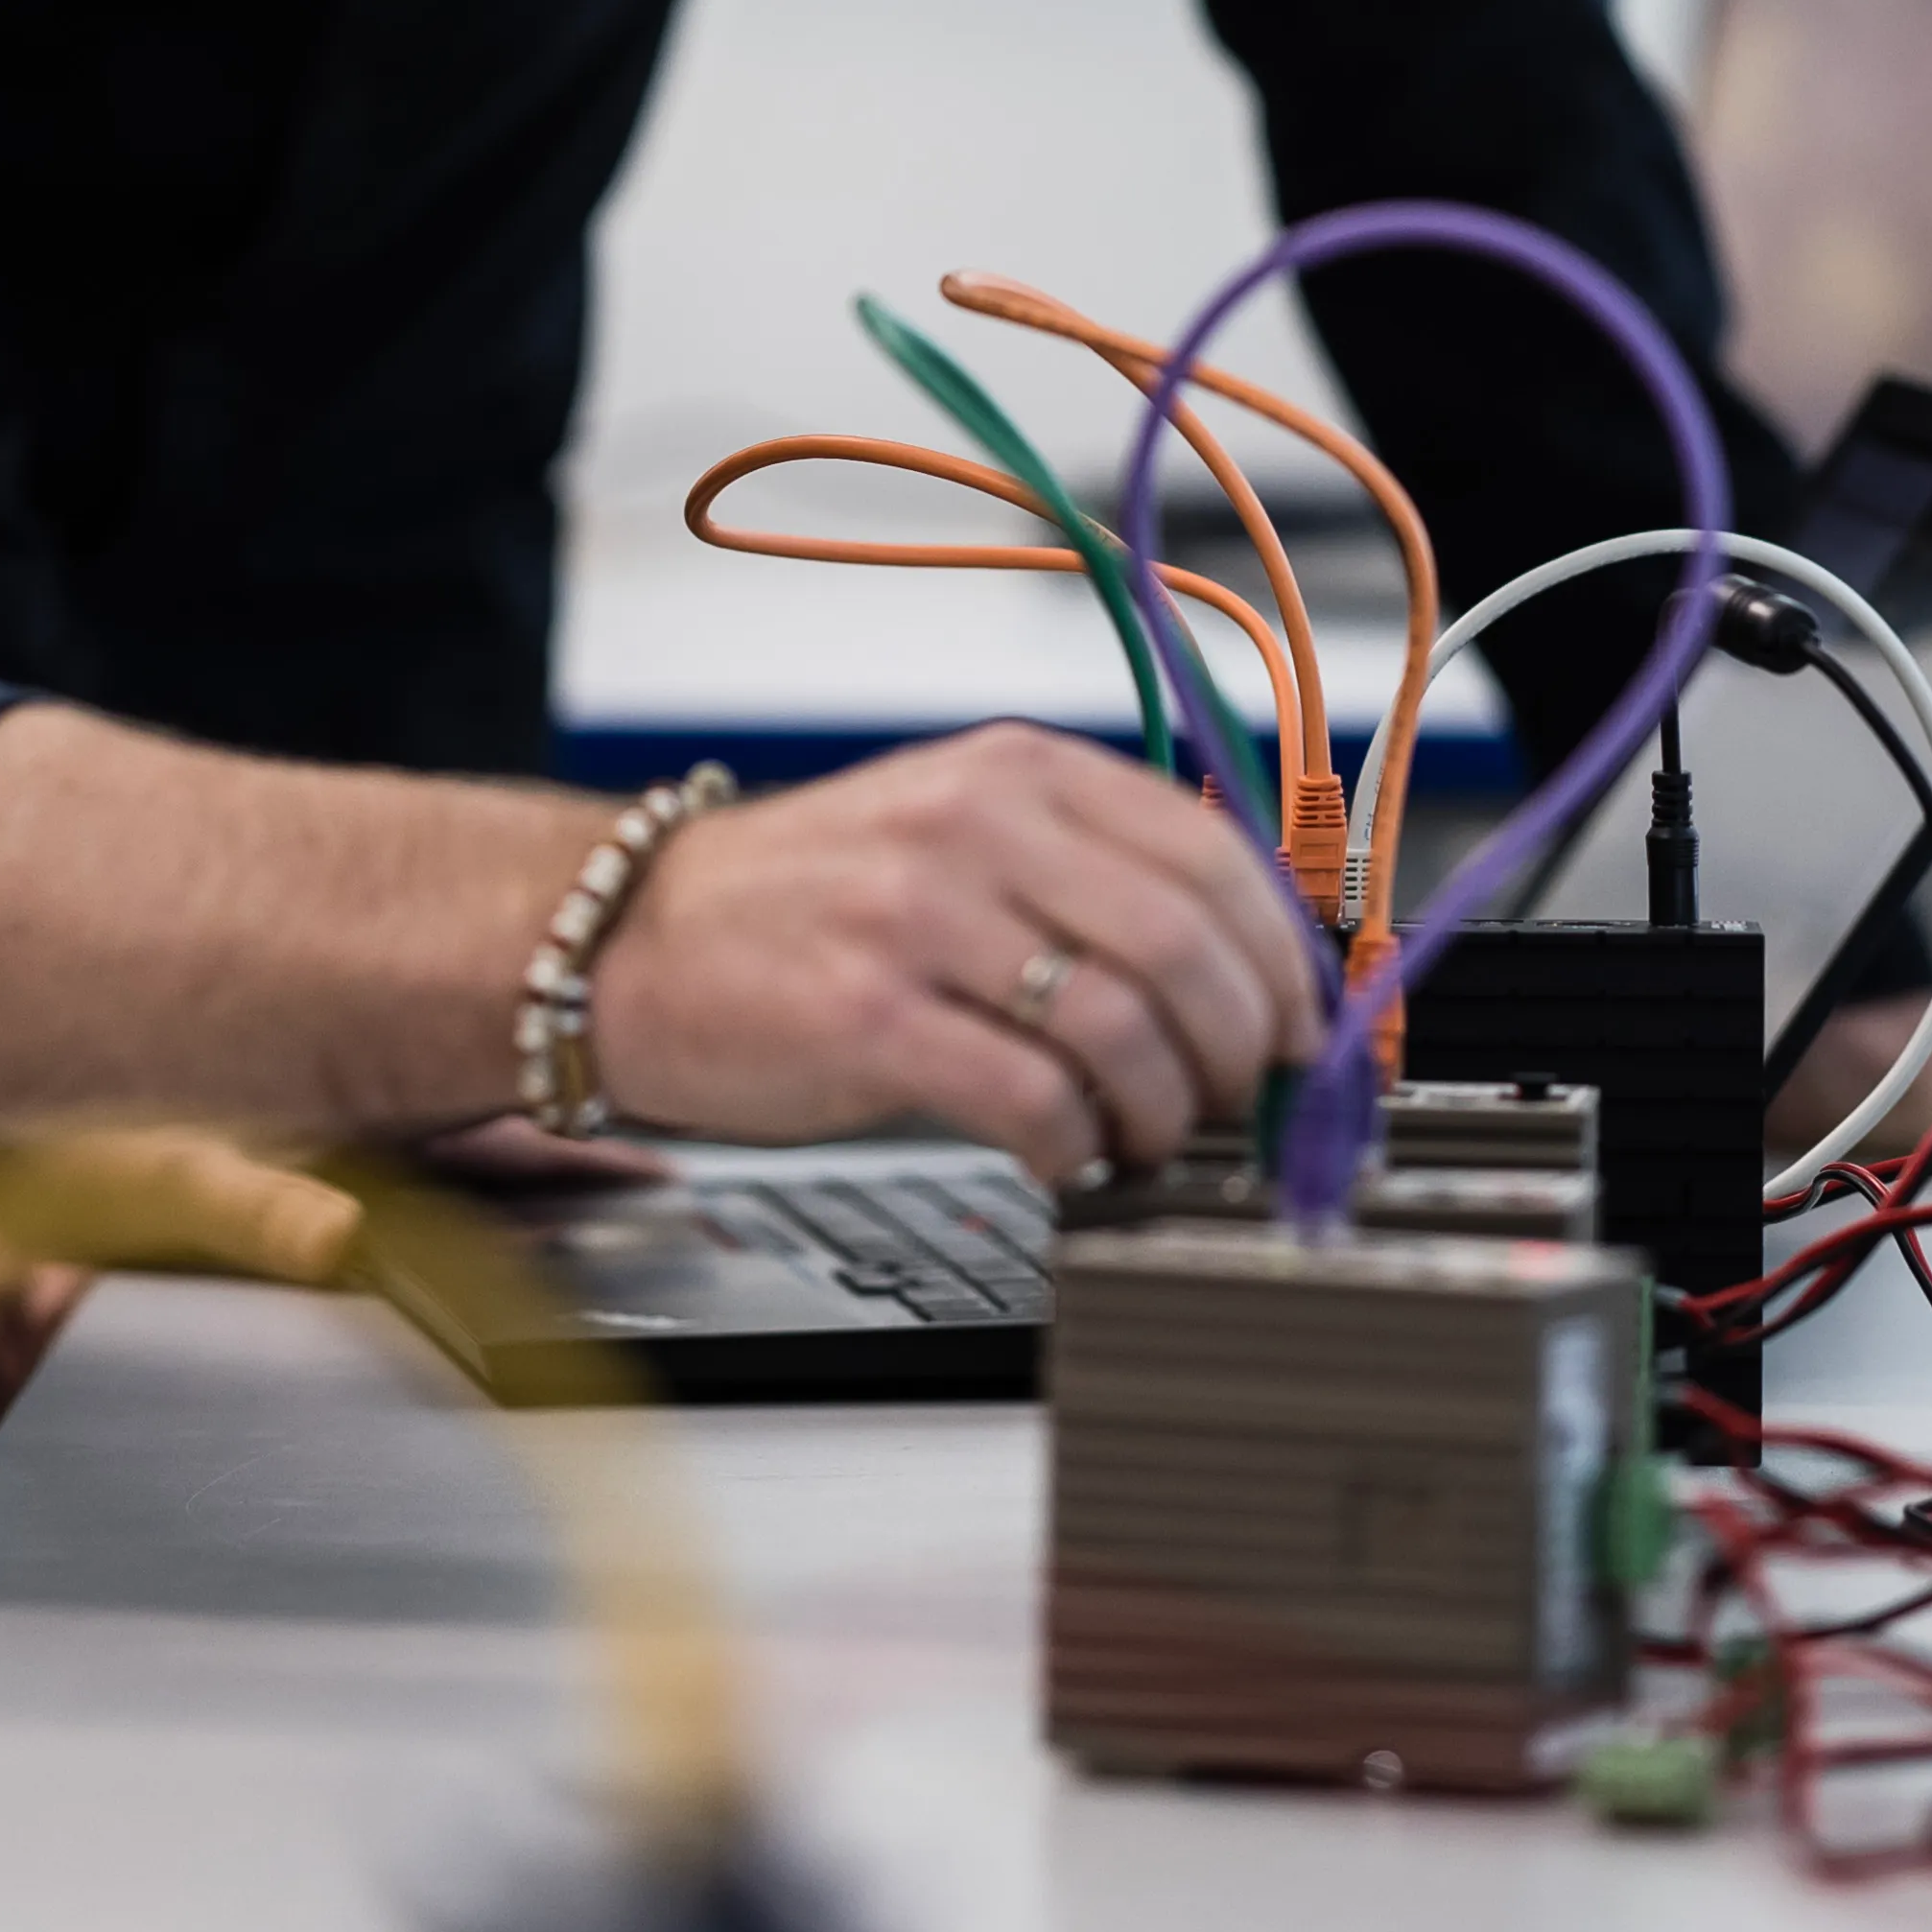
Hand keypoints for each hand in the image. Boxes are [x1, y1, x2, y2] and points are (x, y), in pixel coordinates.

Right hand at [580, 724, 1316, 1181]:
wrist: (631, 938)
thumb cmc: (807, 904)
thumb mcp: (958, 835)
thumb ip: (1085, 874)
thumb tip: (1236, 969)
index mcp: (1017, 772)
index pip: (1211, 855)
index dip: (1281, 959)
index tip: (1300, 1028)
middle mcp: (975, 828)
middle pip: (1186, 945)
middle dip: (1240, 1046)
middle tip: (1238, 1101)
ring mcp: (918, 919)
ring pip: (1123, 1026)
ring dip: (1163, 1109)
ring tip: (1145, 1138)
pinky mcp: (868, 1019)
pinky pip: (1031, 1099)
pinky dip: (1076, 1148)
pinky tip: (1065, 1159)